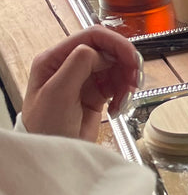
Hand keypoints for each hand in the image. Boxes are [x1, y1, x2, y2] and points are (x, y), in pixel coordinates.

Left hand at [22, 29, 142, 142]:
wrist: (54, 157)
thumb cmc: (45, 128)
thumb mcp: (57, 93)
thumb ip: (77, 64)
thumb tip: (98, 51)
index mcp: (55, 59)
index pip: (91, 37)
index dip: (116, 44)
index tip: (132, 59)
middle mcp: (69, 65)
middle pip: (107, 50)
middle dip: (124, 64)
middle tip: (134, 81)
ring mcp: (83, 79)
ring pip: (115, 67)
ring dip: (125, 81)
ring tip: (124, 99)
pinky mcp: (95, 94)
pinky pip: (117, 84)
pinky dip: (123, 94)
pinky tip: (118, 107)